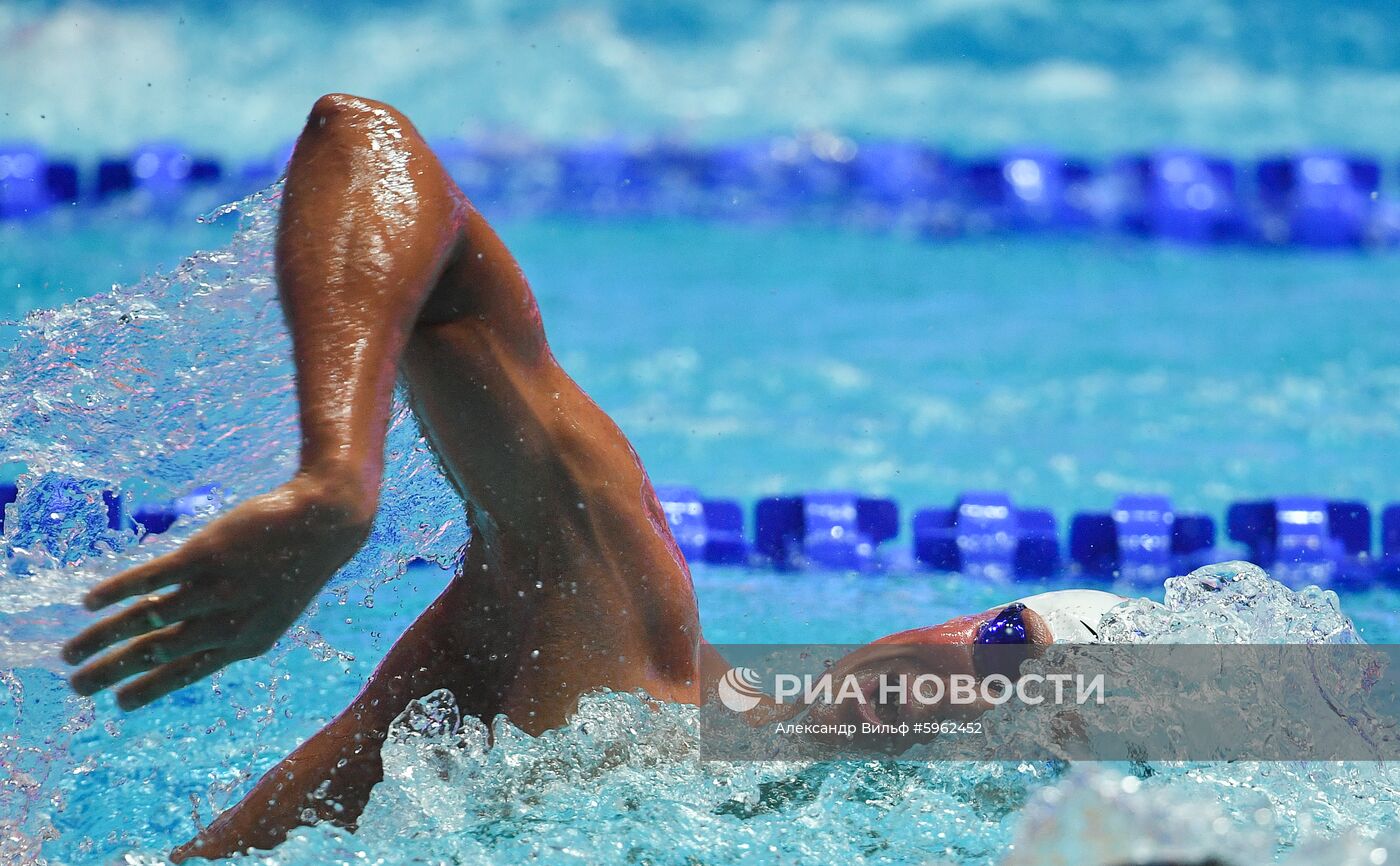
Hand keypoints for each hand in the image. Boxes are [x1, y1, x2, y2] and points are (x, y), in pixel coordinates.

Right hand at [62, 472, 373, 709]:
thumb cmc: (297, 564)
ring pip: (146, 622)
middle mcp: (229, 622)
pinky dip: (116, 592)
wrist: (326, 520)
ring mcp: (216, 588)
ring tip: (70, 652)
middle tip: (77, 688)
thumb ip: (232, 627)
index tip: (120, 704)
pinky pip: (150, 579)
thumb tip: (186, 637)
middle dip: (113, 673)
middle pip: (158, 654)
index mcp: (247, 642)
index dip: (151, 688)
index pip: (188, 672)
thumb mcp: (272, 609)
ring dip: (102, 638)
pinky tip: (89, 602)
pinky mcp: (206, 554)